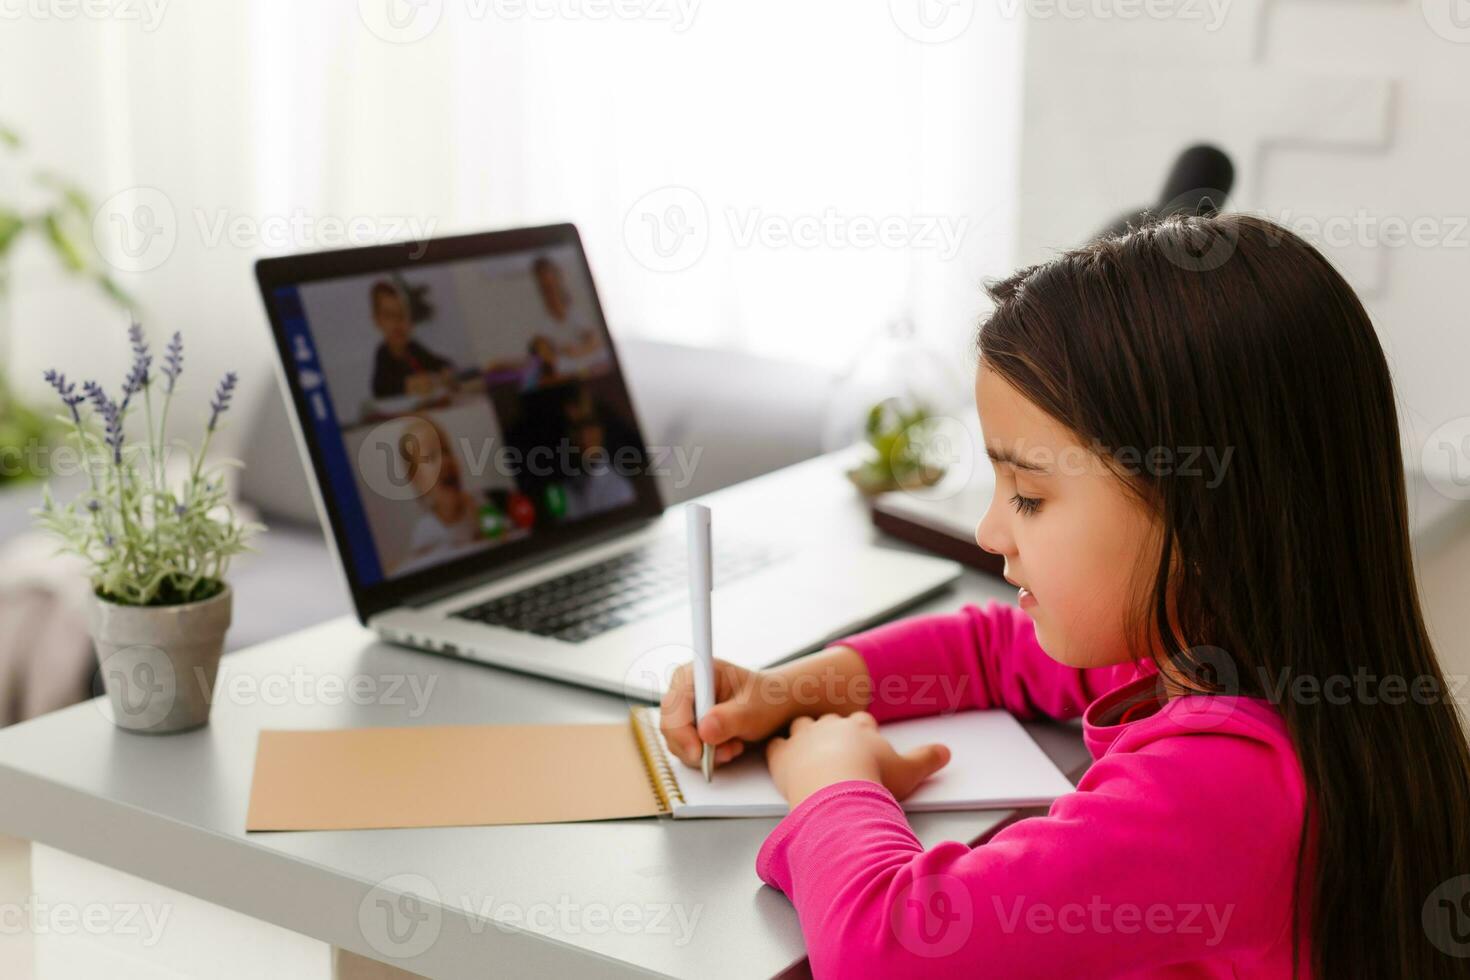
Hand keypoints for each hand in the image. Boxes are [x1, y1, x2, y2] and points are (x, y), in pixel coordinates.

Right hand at [659, 659, 793, 769]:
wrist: (774, 705)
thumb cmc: (765, 699)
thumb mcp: (753, 710)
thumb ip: (729, 719)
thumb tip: (704, 731)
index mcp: (697, 673)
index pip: (675, 704)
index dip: (681, 731)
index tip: (699, 752)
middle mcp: (685, 689)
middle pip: (671, 726)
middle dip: (697, 747)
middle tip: (729, 751)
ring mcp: (685, 709)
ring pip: (677, 742)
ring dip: (705, 754)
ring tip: (734, 746)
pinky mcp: (688, 726)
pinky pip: (686, 749)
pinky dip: (707, 756)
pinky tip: (728, 747)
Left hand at [765, 712, 950, 809]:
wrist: (839, 787)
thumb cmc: (874, 779)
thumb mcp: (910, 769)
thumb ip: (927, 759)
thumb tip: (946, 751)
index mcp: (860, 727)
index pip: (862, 722)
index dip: (863, 732)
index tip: (865, 741)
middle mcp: (831, 726)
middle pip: (831, 721)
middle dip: (833, 732)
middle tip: (836, 747)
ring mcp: (804, 738)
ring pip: (801, 726)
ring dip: (803, 735)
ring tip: (807, 748)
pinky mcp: (782, 755)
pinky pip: (776, 745)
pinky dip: (778, 751)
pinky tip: (780, 758)